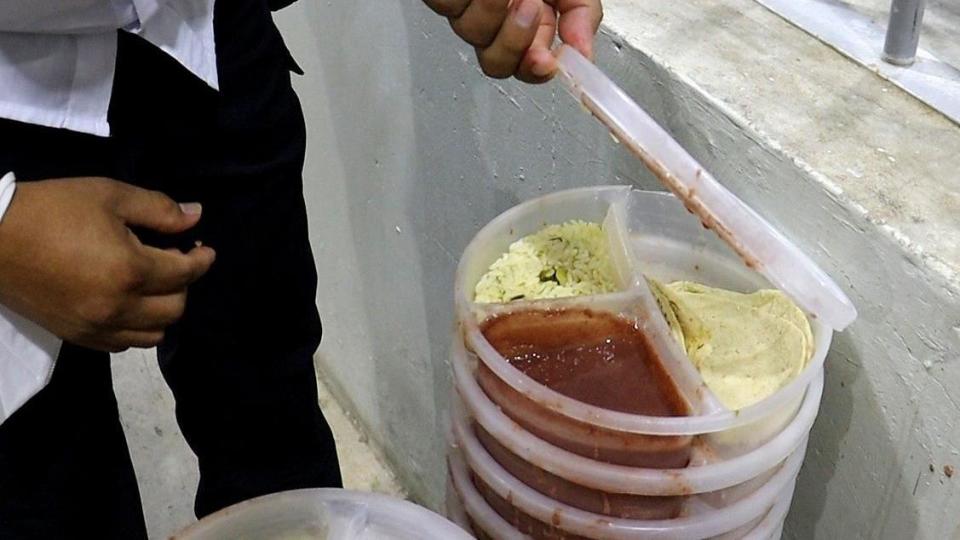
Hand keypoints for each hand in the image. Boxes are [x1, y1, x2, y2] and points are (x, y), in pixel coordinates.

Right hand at [0, 178, 215, 351]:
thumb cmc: (52, 209)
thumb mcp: (110, 195)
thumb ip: (159, 210)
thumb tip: (196, 218)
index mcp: (130, 270)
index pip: (185, 273)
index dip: (202, 260)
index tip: (205, 248)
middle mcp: (118, 307)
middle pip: (176, 308)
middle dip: (184, 284)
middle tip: (174, 259)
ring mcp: (96, 327)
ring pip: (153, 334)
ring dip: (163, 310)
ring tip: (153, 283)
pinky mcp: (77, 336)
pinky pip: (123, 345)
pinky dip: (136, 328)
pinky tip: (129, 303)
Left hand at [423, 0, 602, 82]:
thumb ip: (581, 13)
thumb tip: (583, 52)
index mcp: (532, 19)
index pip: (529, 65)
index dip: (536, 70)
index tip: (547, 62)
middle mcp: (497, 17)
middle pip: (497, 62)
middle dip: (515, 40)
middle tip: (530, 5)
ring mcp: (465, 5)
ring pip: (471, 32)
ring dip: (494, 7)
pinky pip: (449, 5)